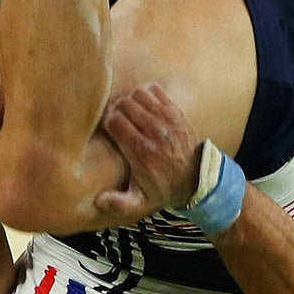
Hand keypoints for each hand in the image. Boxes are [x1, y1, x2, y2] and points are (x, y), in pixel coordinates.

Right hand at [94, 83, 201, 224]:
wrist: (195, 178)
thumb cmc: (162, 189)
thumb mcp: (140, 203)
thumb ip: (119, 203)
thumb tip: (98, 201)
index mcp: (142, 152)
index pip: (115, 122)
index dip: (106, 122)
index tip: (107, 129)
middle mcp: (154, 132)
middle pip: (125, 105)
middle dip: (115, 109)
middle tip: (115, 118)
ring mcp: (167, 119)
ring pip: (138, 94)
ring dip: (129, 100)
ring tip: (127, 111)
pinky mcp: (176, 111)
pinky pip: (154, 90)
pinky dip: (145, 93)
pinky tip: (142, 105)